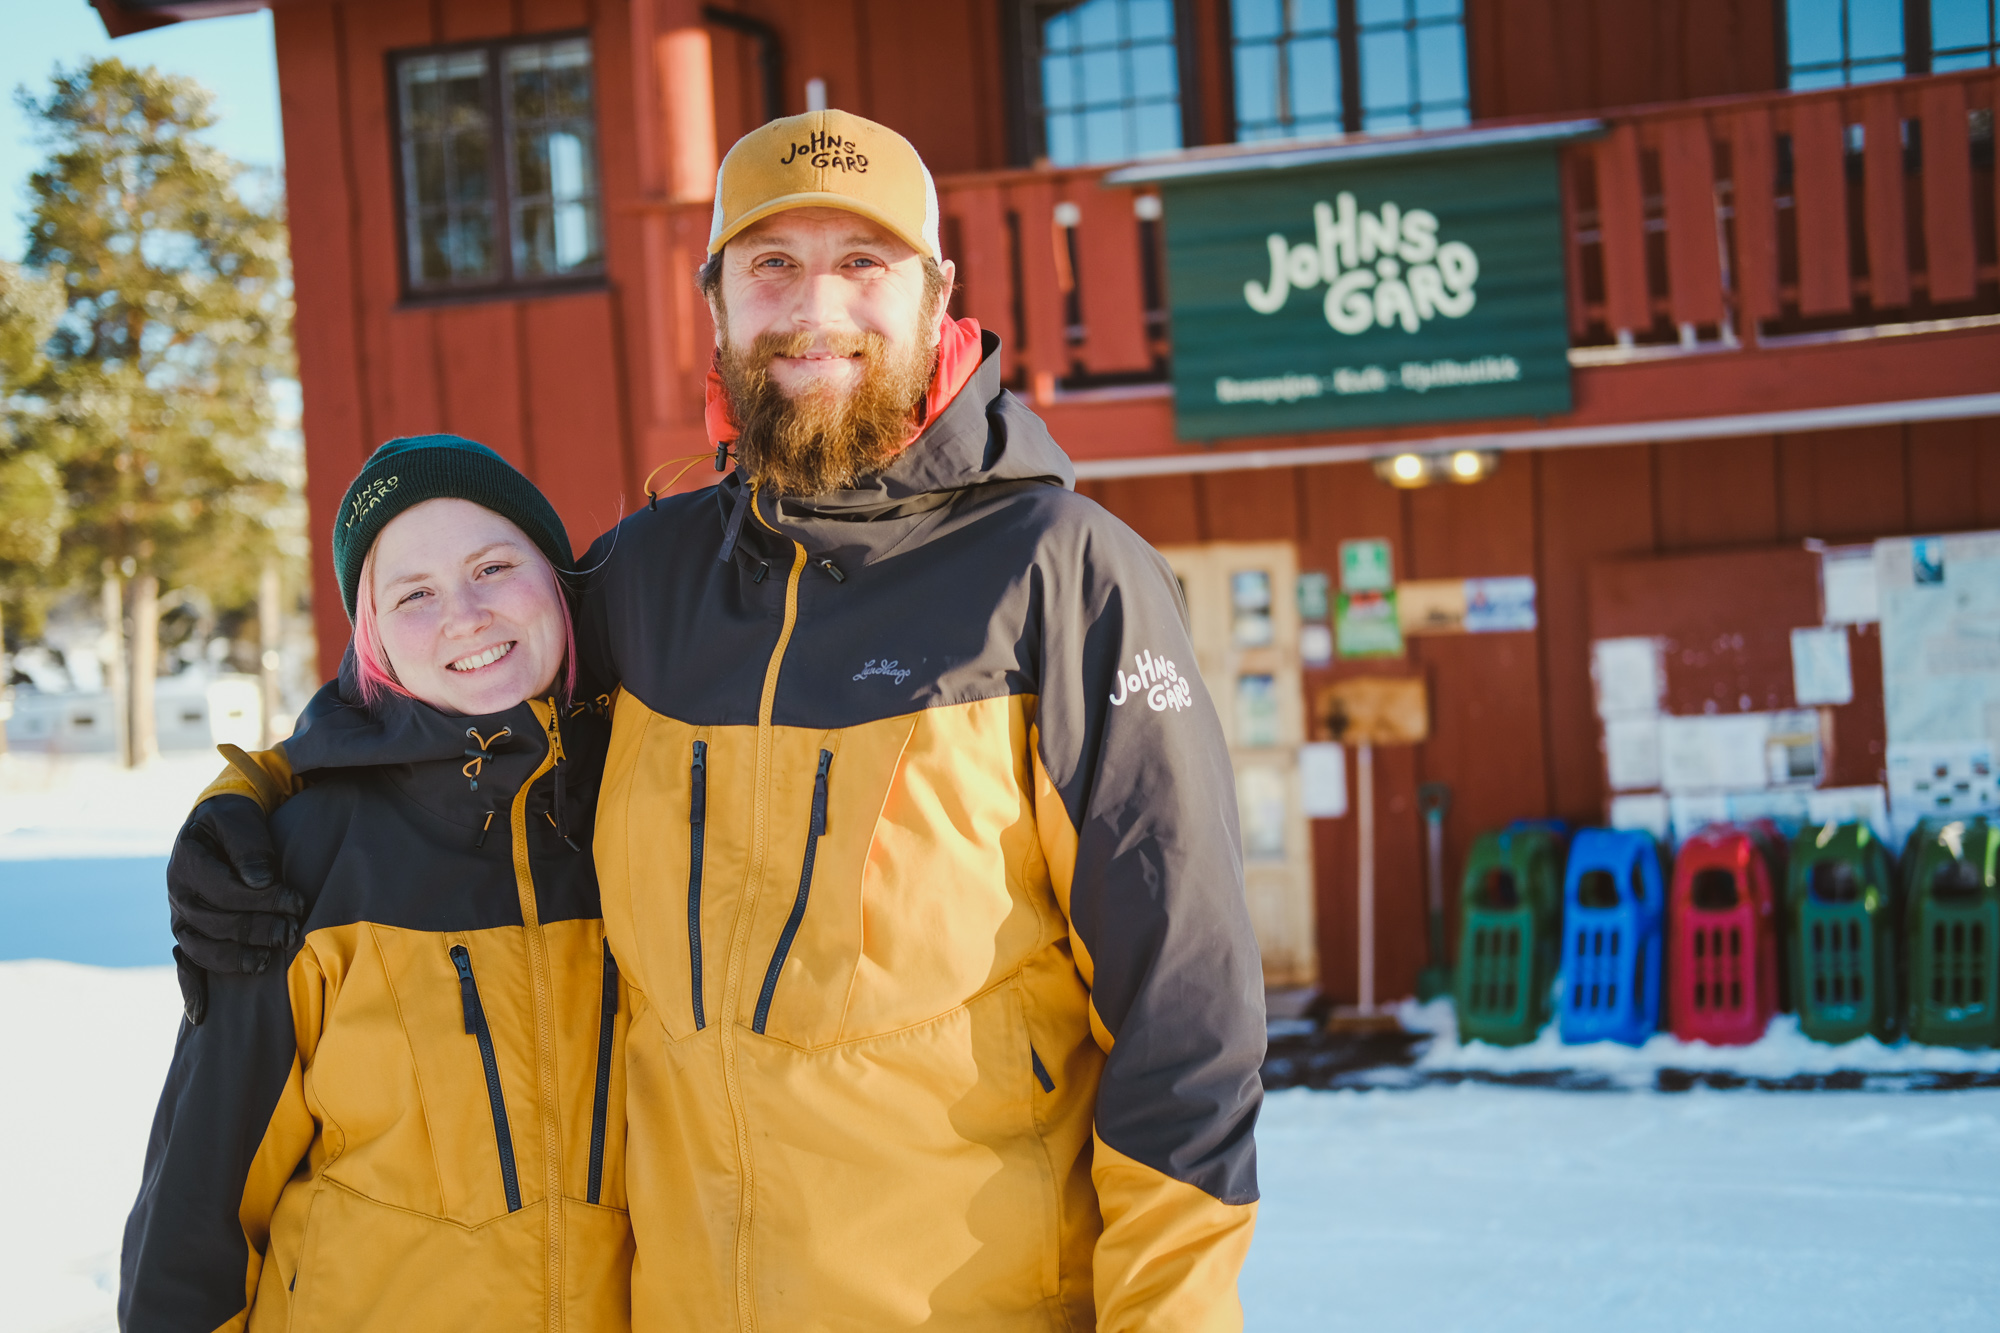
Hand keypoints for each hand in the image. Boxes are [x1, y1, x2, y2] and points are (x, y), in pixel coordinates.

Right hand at [167, 795, 304, 980]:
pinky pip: (185, 965)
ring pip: (201, 948)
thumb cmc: (234, 820)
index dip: (262, 899)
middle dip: (257, 929)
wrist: (217, 825)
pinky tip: (201, 1014)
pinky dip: (191, 989)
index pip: (225, 891)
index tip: (297, 902)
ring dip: (234, 958)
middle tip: (291, 931)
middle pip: (216, 922)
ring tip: (266, 962)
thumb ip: (249, 846)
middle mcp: (178, 894)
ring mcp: (181, 917)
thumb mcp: (240, 819)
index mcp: (187, 863)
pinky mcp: (190, 933)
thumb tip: (261, 881)